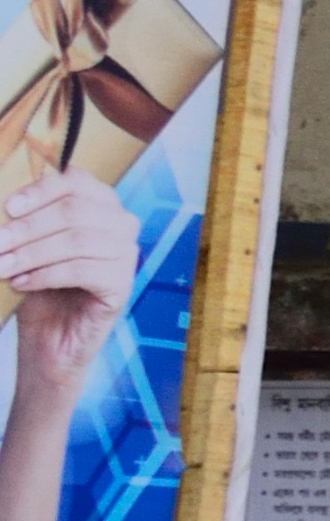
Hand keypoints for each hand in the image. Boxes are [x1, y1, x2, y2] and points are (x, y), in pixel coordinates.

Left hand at [0, 171, 129, 399]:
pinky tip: (20, 283)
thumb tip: (4, 207)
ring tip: (2, 267)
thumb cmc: (36, 286)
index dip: (41, 191)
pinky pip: (82, 270)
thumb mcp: (27, 245)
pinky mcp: (122, 285)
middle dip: (27, 228)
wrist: (48, 339)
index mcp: (100, 205)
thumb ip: (24, 221)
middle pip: (74, 210)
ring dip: (30, 254)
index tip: (8, 209)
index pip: (77, 181)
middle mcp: (121, 225)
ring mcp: (126, 255)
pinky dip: (44, 275)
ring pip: (77, 240)